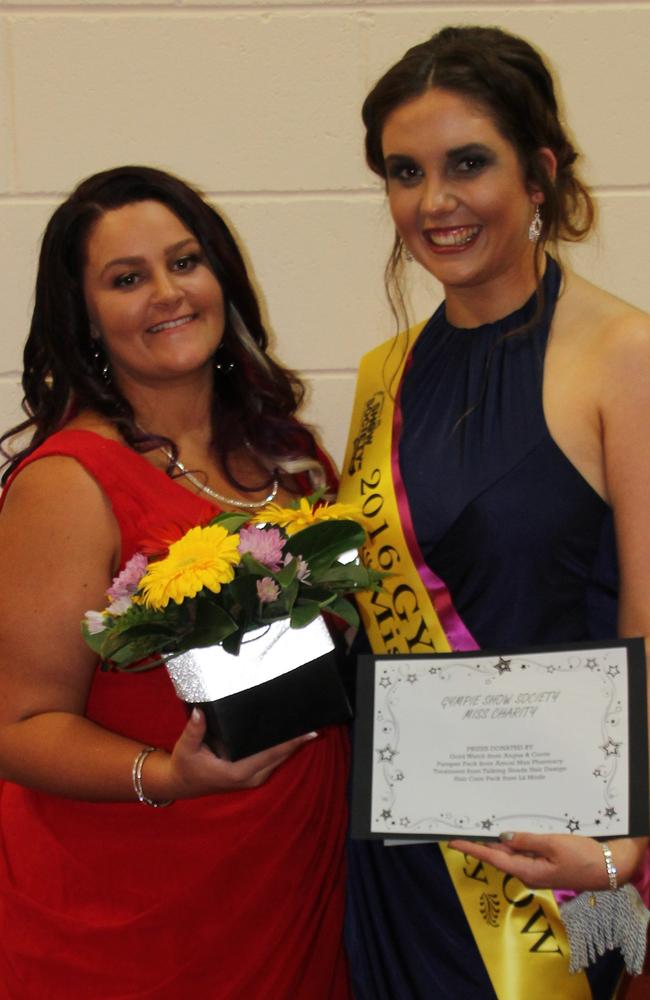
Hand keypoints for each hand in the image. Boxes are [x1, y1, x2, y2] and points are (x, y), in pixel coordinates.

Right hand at [166, 707, 317, 797]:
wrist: (183, 784)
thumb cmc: (186, 765)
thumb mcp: (187, 747)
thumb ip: (195, 730)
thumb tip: (200, 712)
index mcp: (238, 771)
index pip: (271, 753)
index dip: (292, 742)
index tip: (309, 731)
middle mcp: (251, 777)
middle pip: (281, 755)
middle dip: (298, 739)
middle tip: (313, 717)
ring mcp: (254, 778)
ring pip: (280, 758)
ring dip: (293, 743)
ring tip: (307, 722)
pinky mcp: (254, 776)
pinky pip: (274, 760)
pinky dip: (283, 747)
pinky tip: (291, 733)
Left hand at [448, 832, 648, 891]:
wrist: (609, 869)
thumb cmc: (583, 857)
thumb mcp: (553, 844)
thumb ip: (526, 841)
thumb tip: (501, 836)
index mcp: (527, 870)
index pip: (492, 857)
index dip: (472, 849)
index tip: (453, 841)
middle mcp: (527, 872)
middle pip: (499, 855)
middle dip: (482, 841)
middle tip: (464, 825)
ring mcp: (536, 869)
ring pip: (511, 852)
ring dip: (498, 839)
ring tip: (480, 823)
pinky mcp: (545, 864)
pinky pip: (524, 851)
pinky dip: (515, 840)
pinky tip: (509, 829)